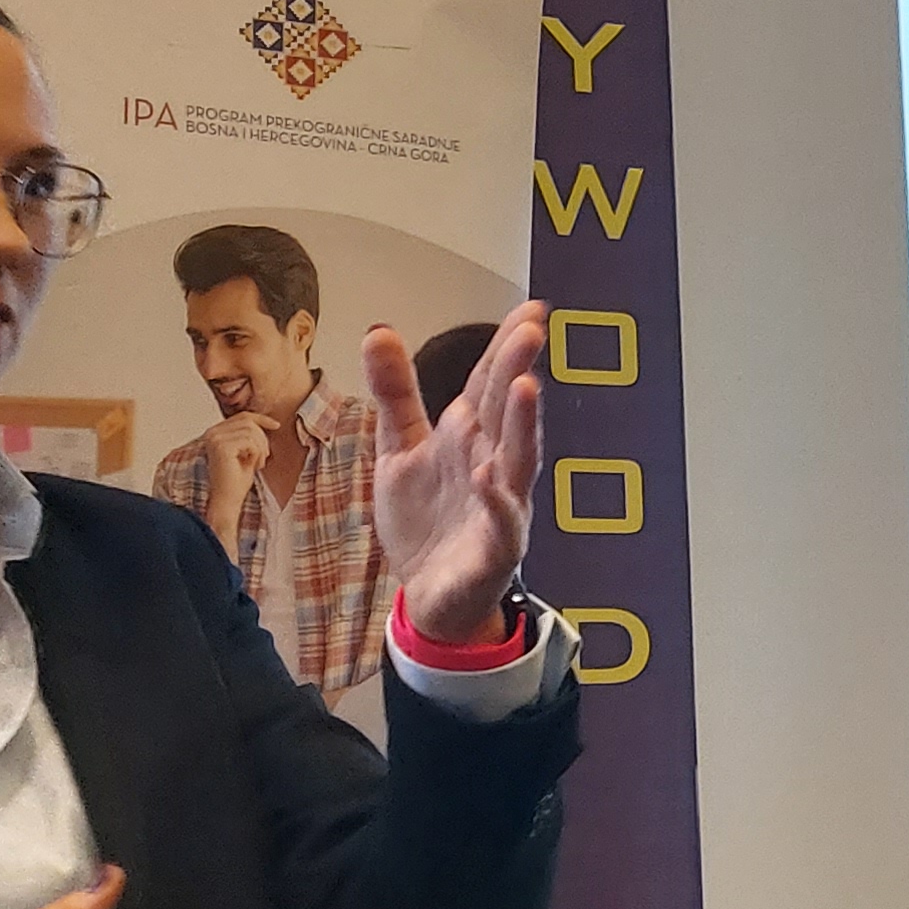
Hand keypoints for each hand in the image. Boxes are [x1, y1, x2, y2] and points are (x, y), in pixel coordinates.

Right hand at [192, 414, 271, 518]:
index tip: (276, 425)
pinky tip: (254, 466)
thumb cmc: (237, 479)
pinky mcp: (221, 447)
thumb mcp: (247, 451)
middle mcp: (212, 433)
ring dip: (261, 448)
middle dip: (262, 439)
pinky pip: (250, 441)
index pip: (242, 417)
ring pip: (251, 431)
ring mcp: (215, 439)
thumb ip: (250, 435)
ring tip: (258, 464)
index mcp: (215, 432)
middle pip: (248, 422)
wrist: (228, 500)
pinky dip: (258, 454)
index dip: (261, 419)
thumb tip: (266, 421)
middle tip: (264, 458)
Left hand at [366, 301, 545, 645]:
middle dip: (518, 370)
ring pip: (518, 460)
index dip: (505, 347)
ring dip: (524, 426)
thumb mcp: (400, 449)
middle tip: (529, 330)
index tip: (530, 310)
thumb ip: (396, 392)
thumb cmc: (426, 521)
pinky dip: (498, 500)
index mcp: (471, 438)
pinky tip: (489, 476)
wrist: (430, 598)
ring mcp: (499, 507)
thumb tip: (378, 330)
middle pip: (508, 412)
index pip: (490, 385)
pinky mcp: (495, 551)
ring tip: (527, 388)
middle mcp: (493, 465)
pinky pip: (502, 523)